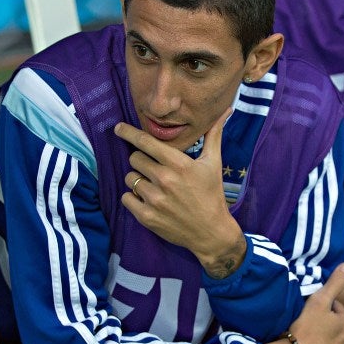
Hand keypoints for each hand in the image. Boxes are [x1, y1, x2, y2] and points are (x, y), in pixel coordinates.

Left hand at [114, 108, 244, 276]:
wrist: (211, 232)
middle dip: (141, 161)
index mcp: (179, 164)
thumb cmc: (212, 194)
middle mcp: (165, 180)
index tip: (118, 128)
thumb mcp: (213, 163)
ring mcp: (154, 199)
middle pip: (134, 158)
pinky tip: (146, 199)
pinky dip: (132, 197)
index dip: (128, 133)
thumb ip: (213, 135)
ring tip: (154, 186)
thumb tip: (224, 111)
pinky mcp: (146, 216)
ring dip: (137, 180)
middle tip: (154, 169)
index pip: (145, 142)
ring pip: (129, 178)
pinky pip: (125, 198)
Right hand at [270, 263, 343, 343]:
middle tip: (306, 320)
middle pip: (335, 326)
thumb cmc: (307, 328)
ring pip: (332, 341)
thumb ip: (334, 283)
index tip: (310, 307)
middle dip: (325, 323)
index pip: (337, 309)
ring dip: (323, 338)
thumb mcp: (319, 300)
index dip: (323, 306)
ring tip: (306, 335)